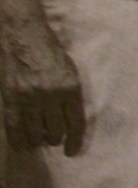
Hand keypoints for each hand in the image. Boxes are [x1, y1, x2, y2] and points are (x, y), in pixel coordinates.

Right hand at [0, 20, 84, 155]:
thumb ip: (70, 96)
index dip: (74, 142)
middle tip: (52, 136)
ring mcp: (29, 98)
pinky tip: (23, 145)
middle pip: (55, 132)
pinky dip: (19, 141)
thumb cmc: (50, 52)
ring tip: (38, 138)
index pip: (76, 124)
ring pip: (35, 134)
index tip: (71, 151)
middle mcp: (51, 95)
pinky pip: (14, 129)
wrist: (24, 35)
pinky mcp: (11, 99)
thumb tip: (69, 122)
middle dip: (55, 139)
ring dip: (38, 141)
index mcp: (71, 88)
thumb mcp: (70, 72)